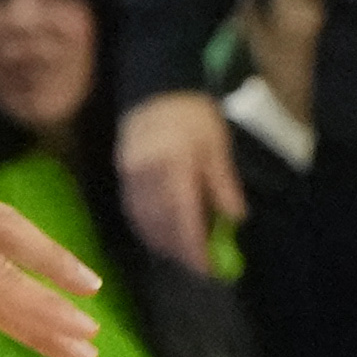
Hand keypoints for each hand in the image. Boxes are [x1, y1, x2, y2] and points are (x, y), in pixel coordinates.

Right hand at [116, 90, 244, 271]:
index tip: (207, 267)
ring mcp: (128, 174)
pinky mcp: (121, 174)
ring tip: (181, 256)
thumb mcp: (217, 147)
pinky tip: (160, 236)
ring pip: (142, 219)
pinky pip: (131, 209)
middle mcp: (145, 173)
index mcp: (173, 164)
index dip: (193, 245)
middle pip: (159, 222)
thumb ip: (223, 184)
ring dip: (161, 242)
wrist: (156, 89)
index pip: (181, 214)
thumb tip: (235, 220)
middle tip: (198, 267)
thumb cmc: (194, 116)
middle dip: (178, 249)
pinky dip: (146, 228)